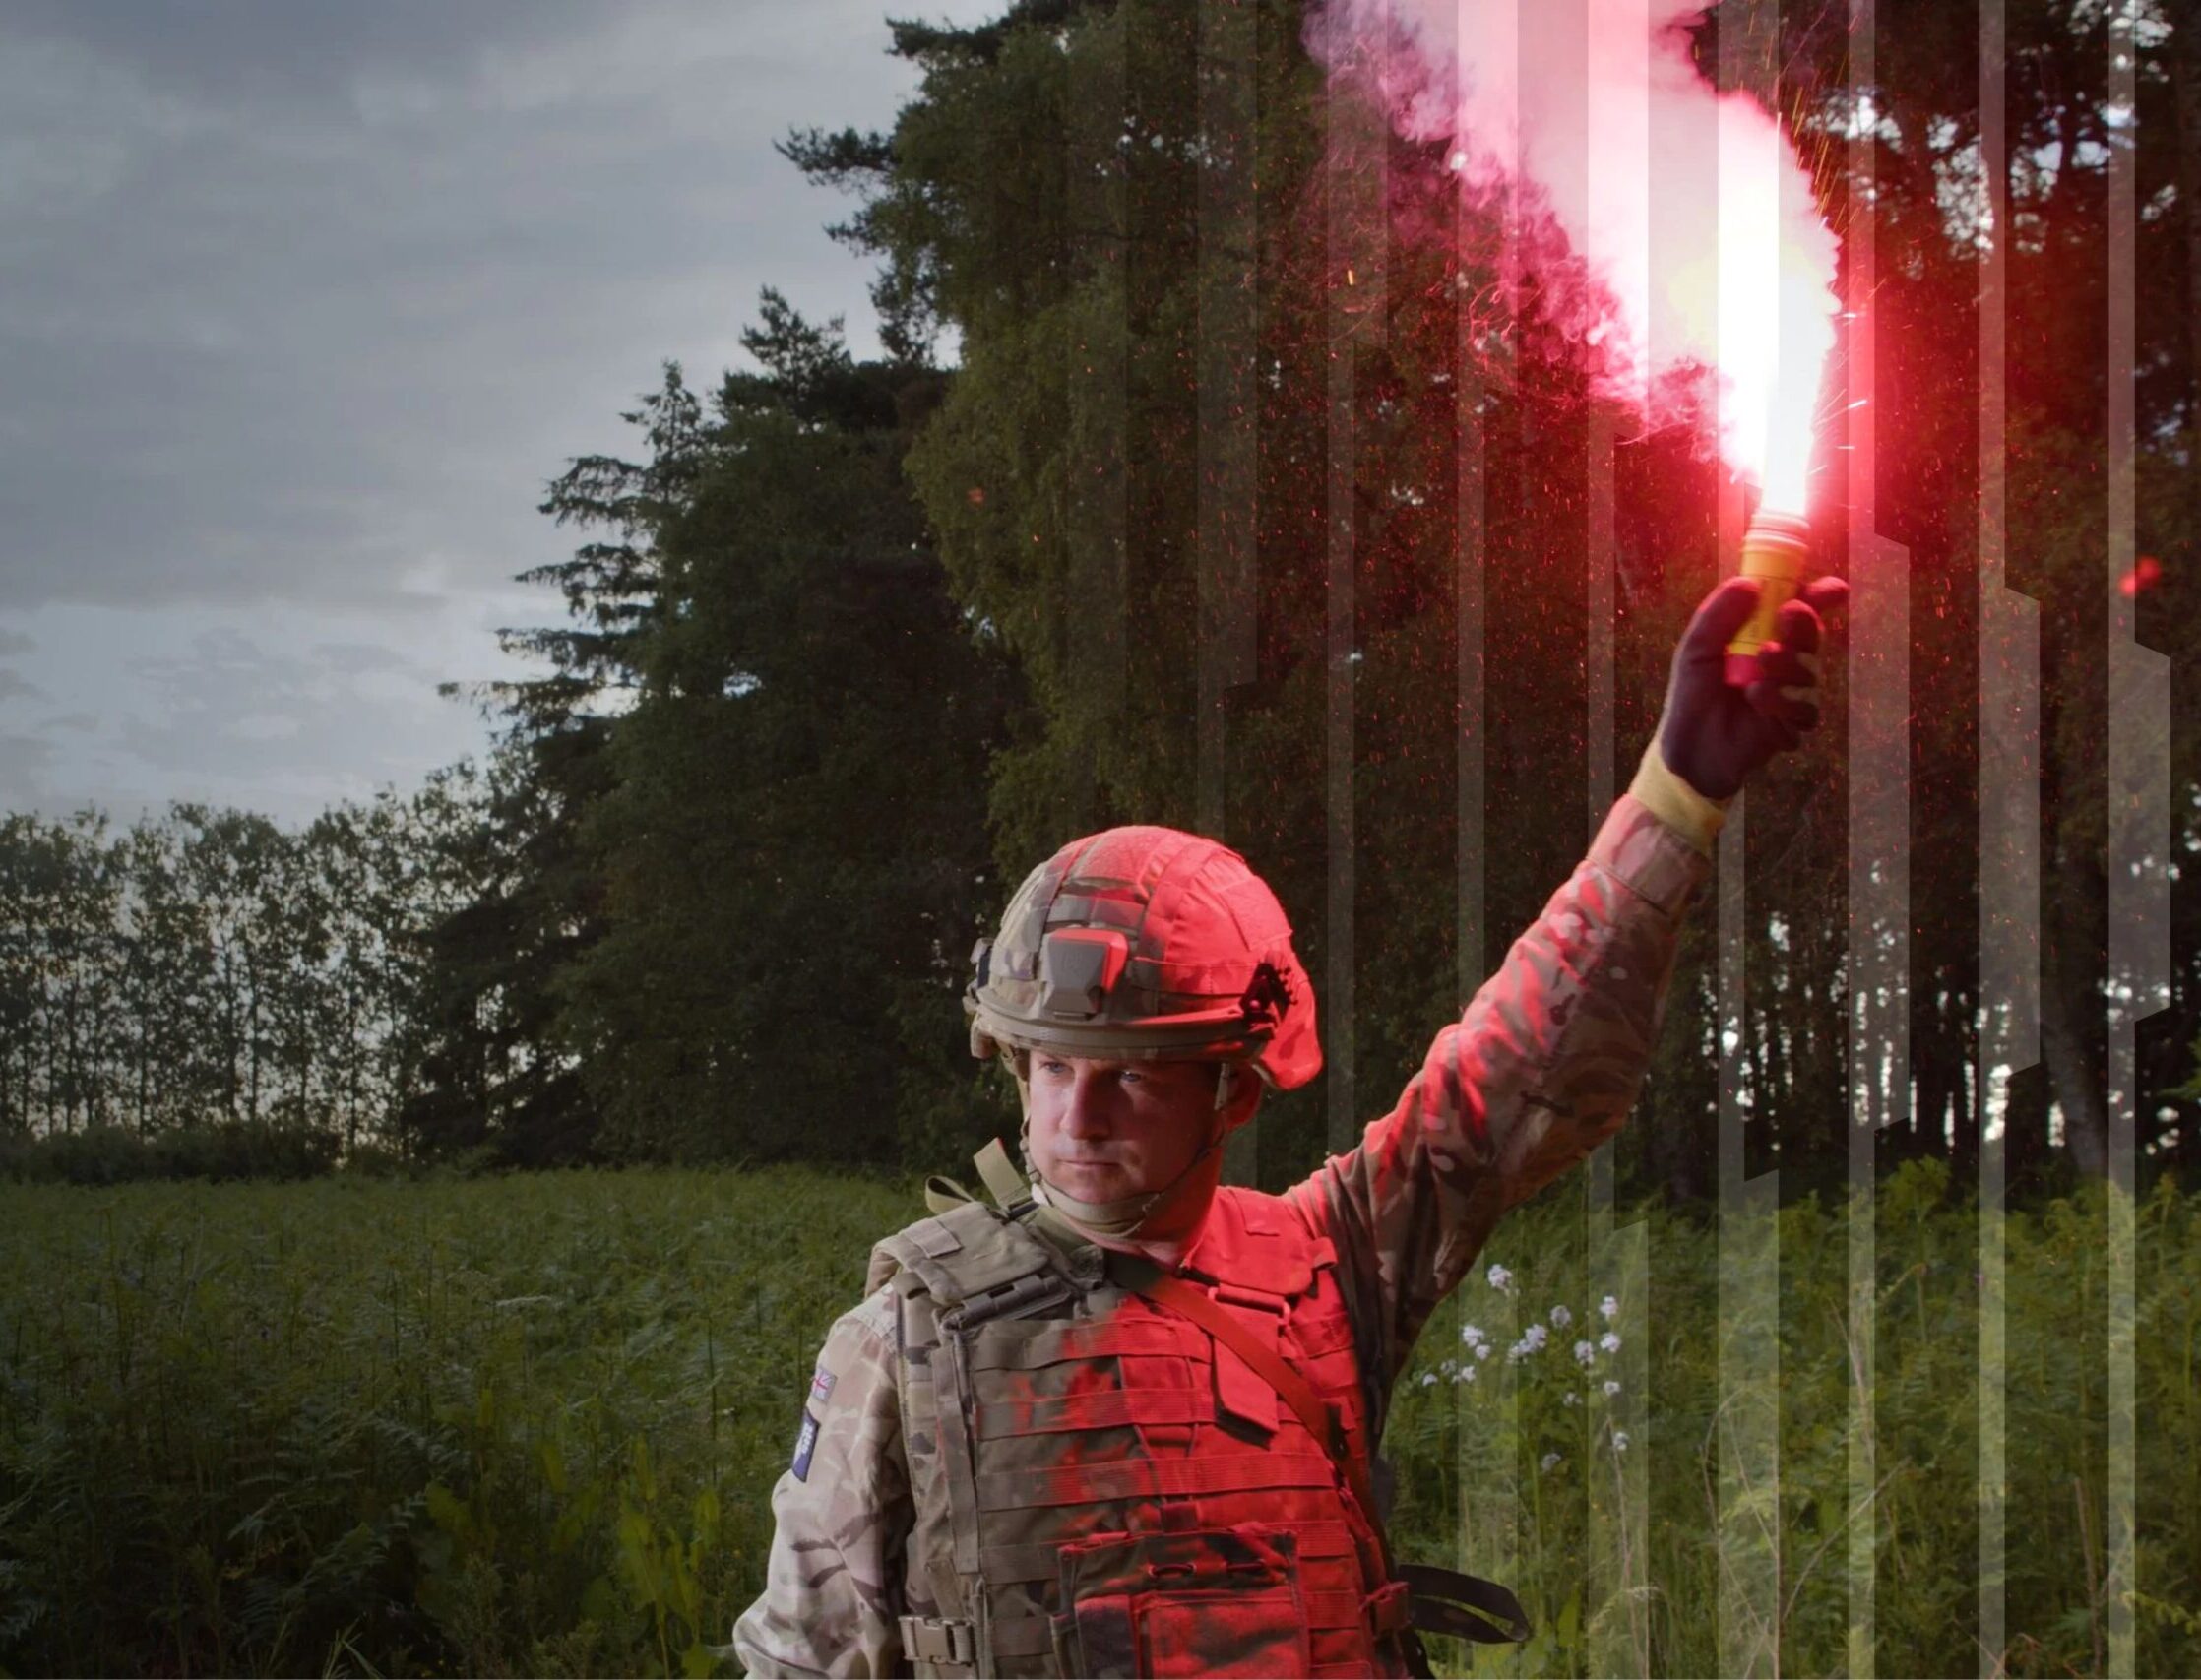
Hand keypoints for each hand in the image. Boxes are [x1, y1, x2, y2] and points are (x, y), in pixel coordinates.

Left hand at [1657, 575, 1846, 801]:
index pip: (1799, 608)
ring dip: (1789, 663)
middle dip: (1804, 624)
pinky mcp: (1793, 723)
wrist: (1689, 747)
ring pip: (1812, 670)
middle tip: (1788, 616)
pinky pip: (1807, 707)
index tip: (1830, 590)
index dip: (1819, 595)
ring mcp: (1791, 691)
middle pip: (1812, 635)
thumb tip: (1750, 582)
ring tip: (1761, 665)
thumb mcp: (1696, 650)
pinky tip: (1757, 699)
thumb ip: (1718, 616)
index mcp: (1762, 636)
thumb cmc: (1691, 695)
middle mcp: (1783, 660)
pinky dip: (1784, 700)